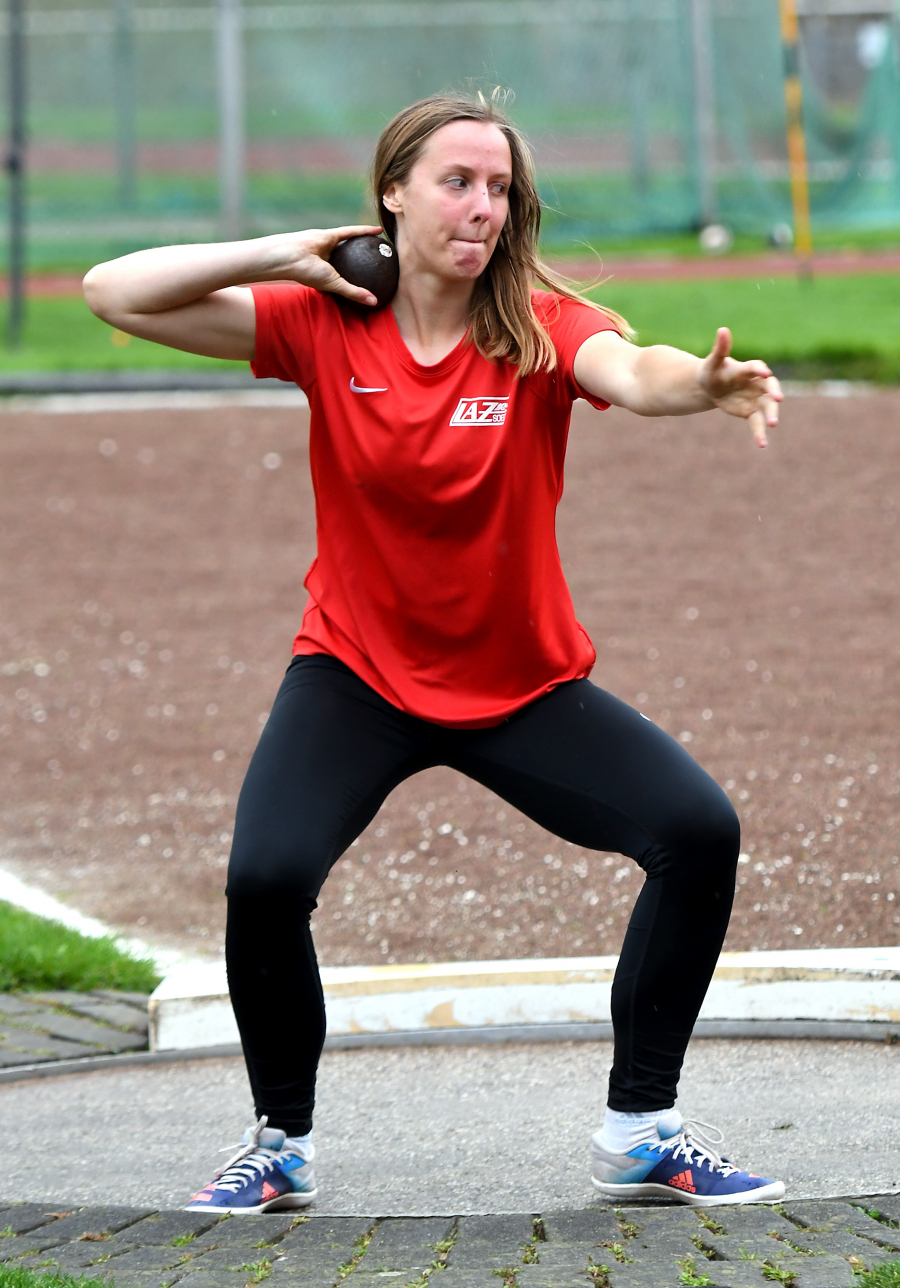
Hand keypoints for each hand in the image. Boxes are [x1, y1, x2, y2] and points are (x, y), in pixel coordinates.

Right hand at [286, 225, 384, 306]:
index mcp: (328, 276)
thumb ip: (353, 292)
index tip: (375, 282)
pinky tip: (378, 231)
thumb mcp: (334, 284)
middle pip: (352, 262)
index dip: (361, 280)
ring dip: (366, 245)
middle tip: (383, 264)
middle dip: (365, 262)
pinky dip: (364, 231)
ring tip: (383, 246)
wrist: (288, 256)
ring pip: (352, 246)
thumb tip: (374, 302)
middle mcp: (329, 262)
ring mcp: (329, 247)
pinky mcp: (329, 235)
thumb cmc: (308, 273)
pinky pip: (350, 232)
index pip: (349, 279)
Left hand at [698, 327, 781, 447]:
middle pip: (769, 388)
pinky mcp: (751, 412)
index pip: (756, 368)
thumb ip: (720, 348)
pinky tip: (762, 445)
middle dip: (774, 393)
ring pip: (767, 407)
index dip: (760, 370)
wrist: (710, 386)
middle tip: (778, 399)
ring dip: (771, 415)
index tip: (765, 372)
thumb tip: (722, 329)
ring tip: (773, 425)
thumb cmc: (712, 371)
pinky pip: (758, 422)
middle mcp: (756, 383)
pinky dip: (760, 433)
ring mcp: (755, 398)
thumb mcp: (712, 362)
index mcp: (747, 369)